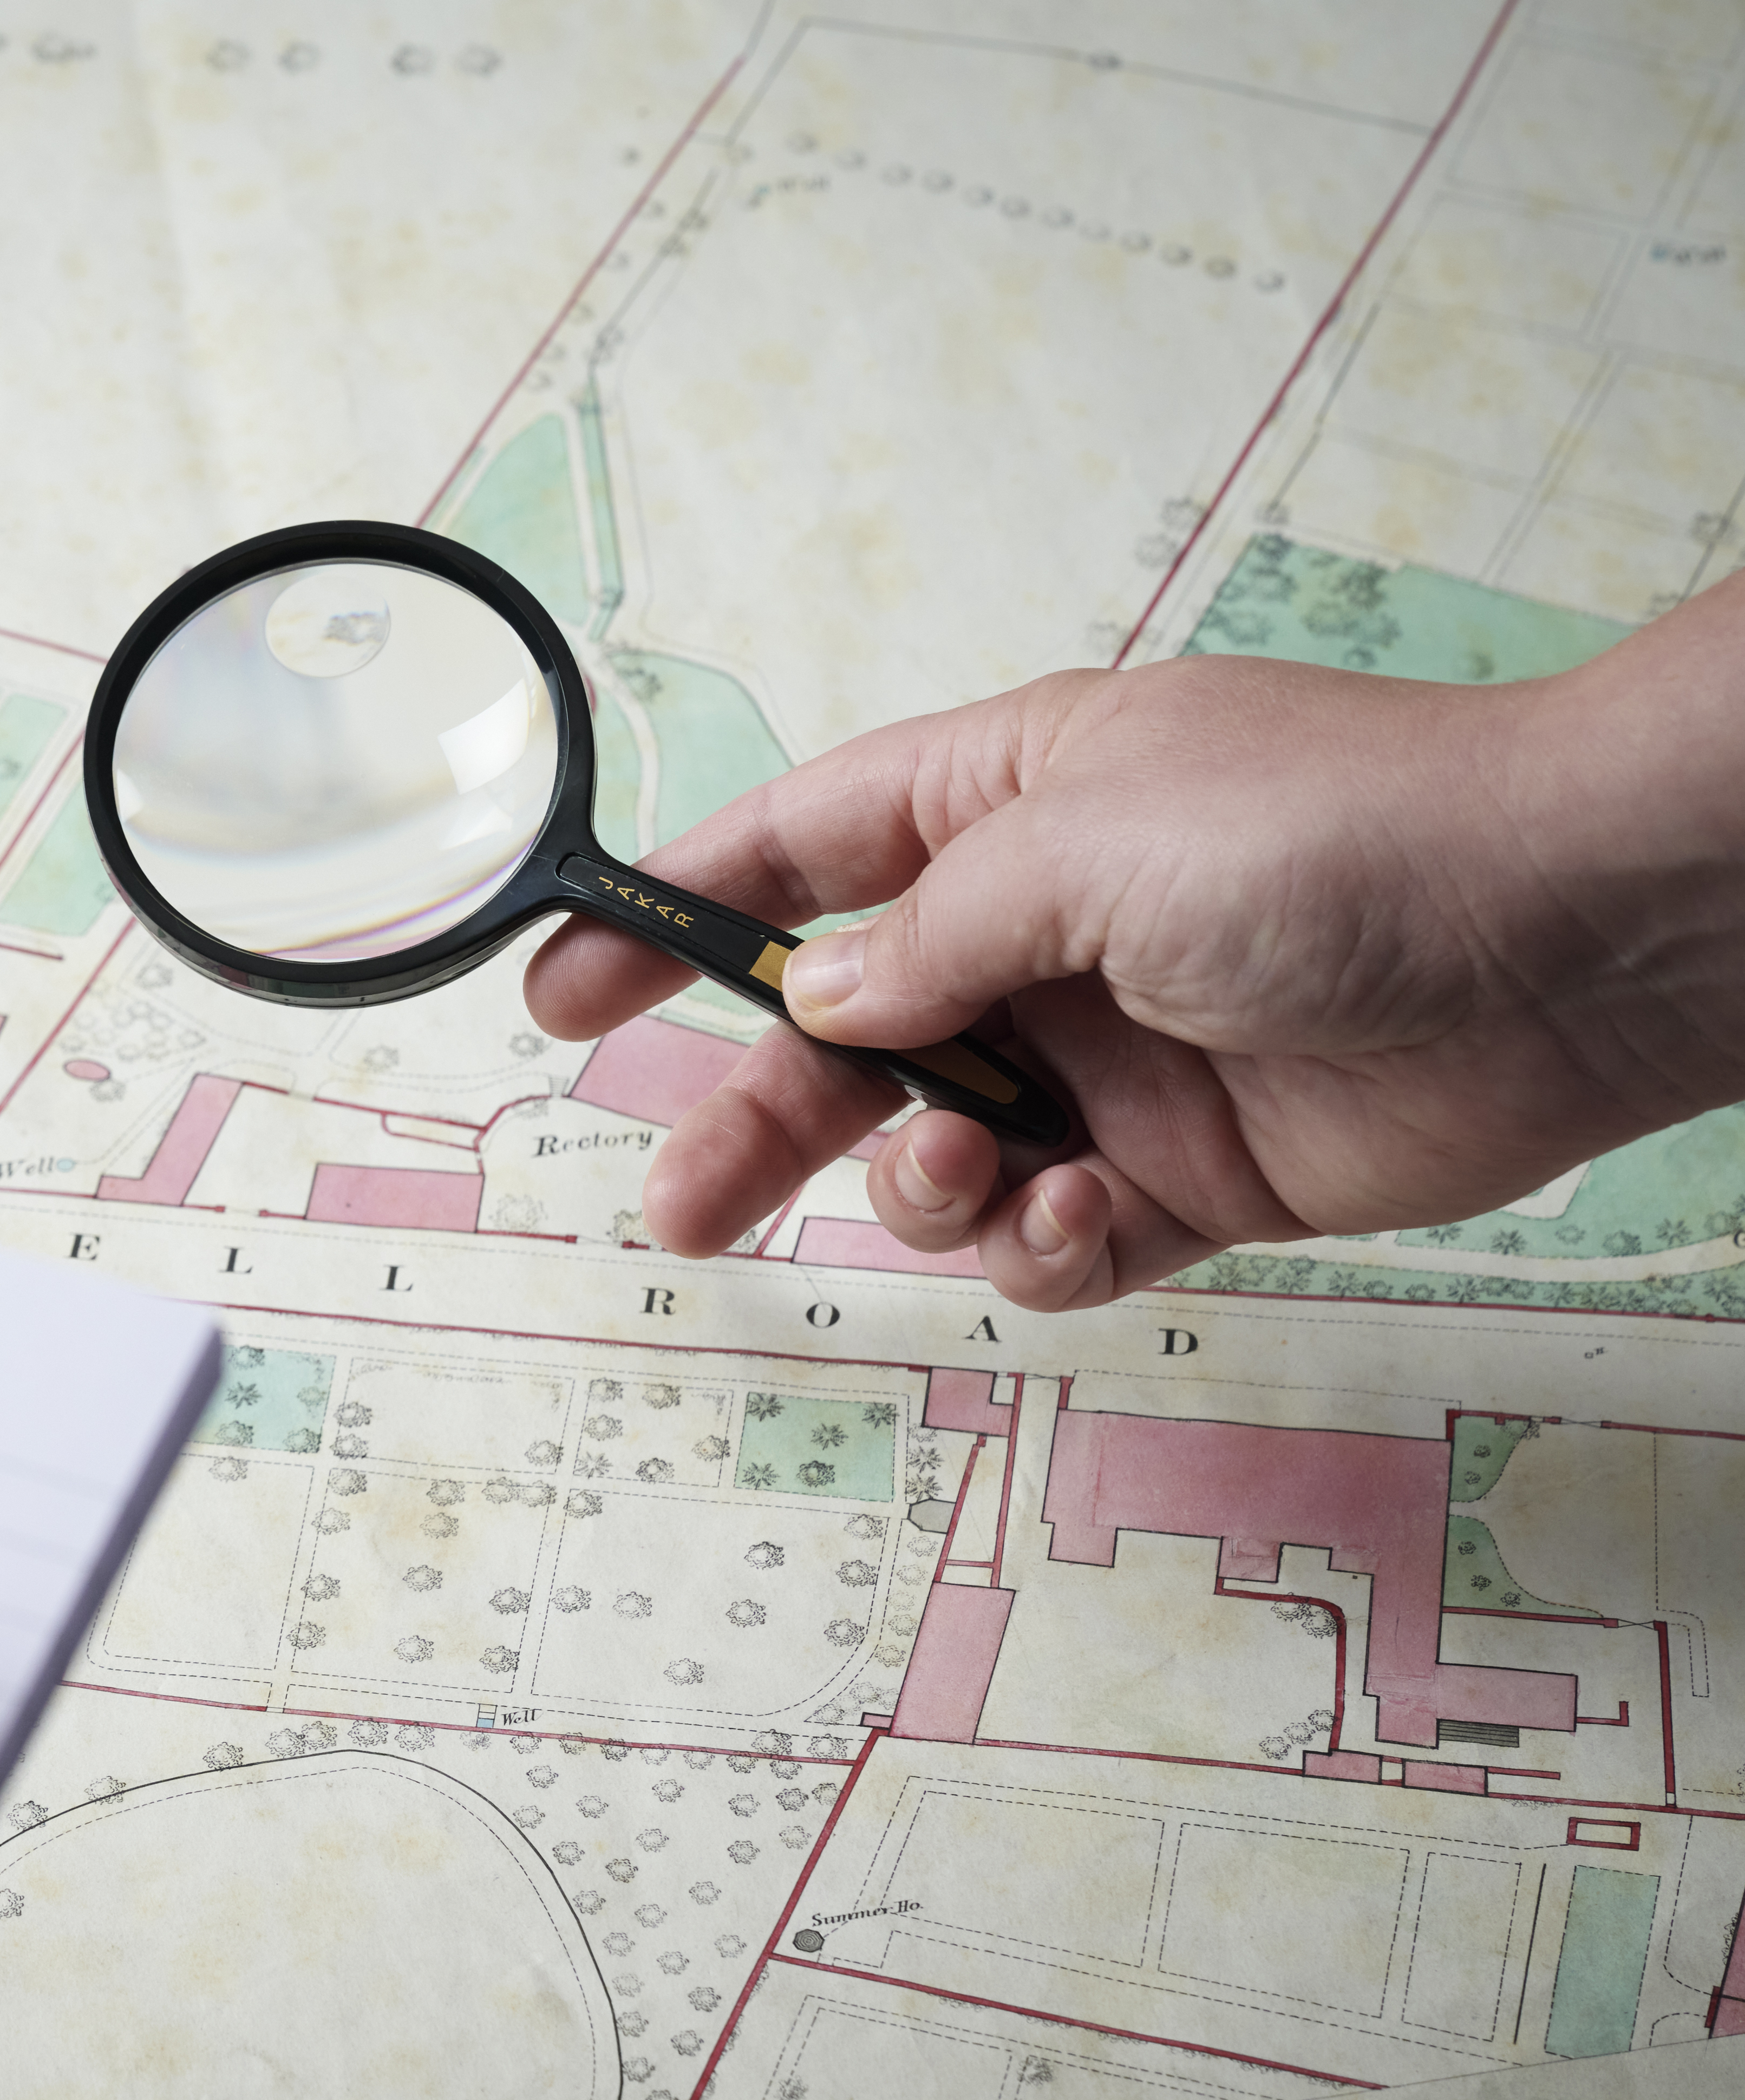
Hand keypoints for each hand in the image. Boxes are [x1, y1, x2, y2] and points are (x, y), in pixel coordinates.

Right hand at [524, 575, 1744, 1307]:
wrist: (1578, 937)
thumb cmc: (1348, 831)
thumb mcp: (1092, 842)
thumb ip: (931, 936)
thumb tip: (822, 1003)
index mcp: (1004, 809)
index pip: (794, 860)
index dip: (671, 922)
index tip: (562, 990)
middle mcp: (1041, 937)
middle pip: (837, 1042)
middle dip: (752, 1120)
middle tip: (684, 1203)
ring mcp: (1109, 1063)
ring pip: (933, 1156)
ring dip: (915, 1186)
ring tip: (962, 1172)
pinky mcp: (1186, 1175)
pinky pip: (1053, 1240)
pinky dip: (1040, 1249)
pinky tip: (1075, 1218)